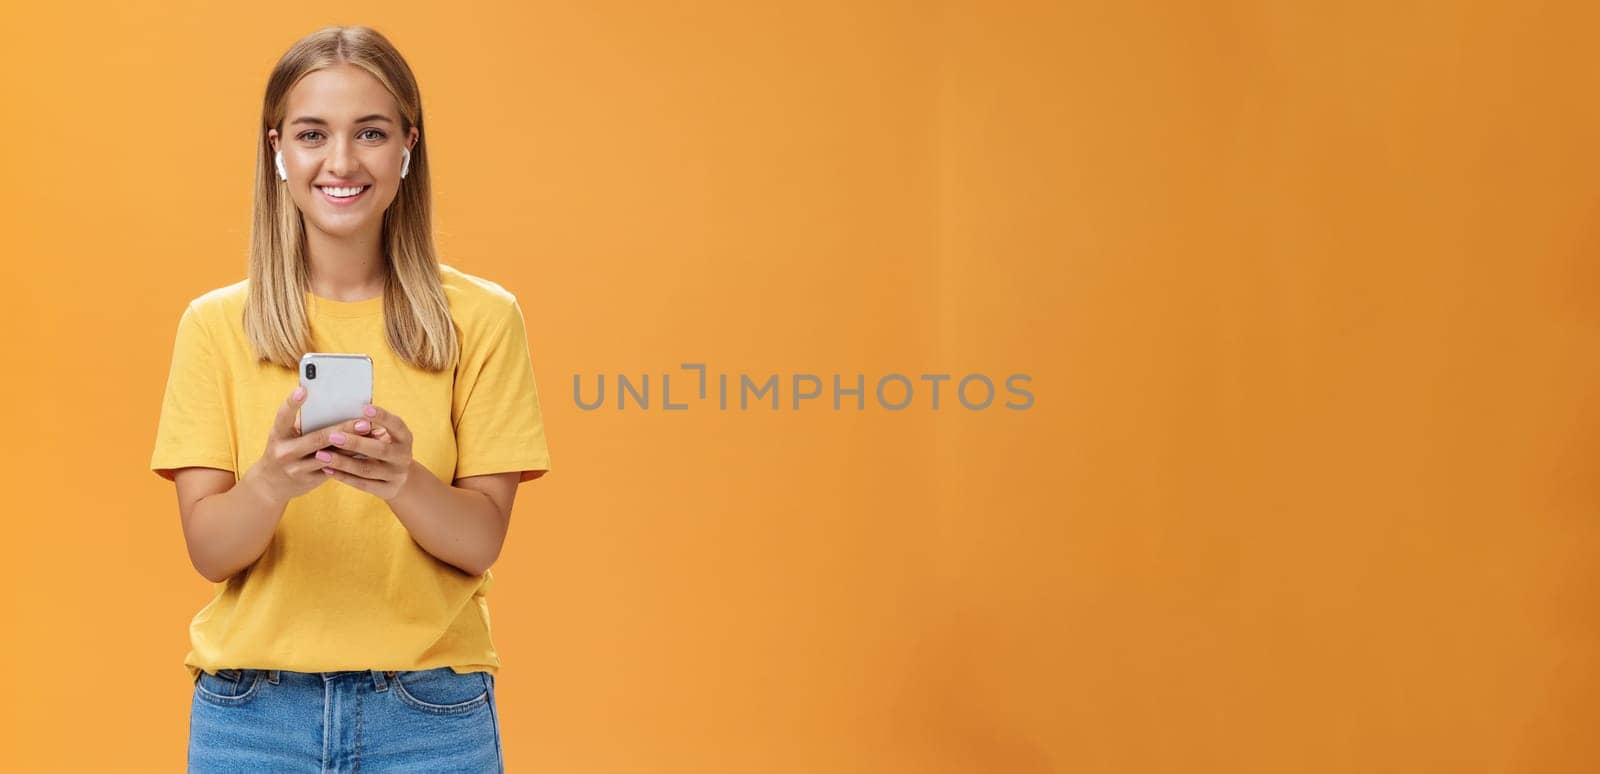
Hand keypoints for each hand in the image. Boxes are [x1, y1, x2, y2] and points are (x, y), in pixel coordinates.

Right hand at [244, 385, 376, 505]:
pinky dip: (351, 459)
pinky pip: (334, 469)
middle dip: (343, 430)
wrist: (272, 484)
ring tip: (371, 436)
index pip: (283, 416)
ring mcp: (297, 469)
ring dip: (353, 446)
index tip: (304, 390)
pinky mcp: (310, 480)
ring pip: (330, 456)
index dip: (292, 403)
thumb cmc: (286, 449)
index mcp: (278, 434)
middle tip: (364, 422)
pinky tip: (368, 451)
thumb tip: (339, 405)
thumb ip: (306, 423)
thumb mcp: (286, 435)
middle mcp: (285, 452)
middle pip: (317, 439)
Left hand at [318, 403, 415, 500]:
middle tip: (332, 436)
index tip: (364, 407)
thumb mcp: (385, 436)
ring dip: (342, 462)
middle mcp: (403, 456)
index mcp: (405, 437)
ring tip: (320, 455)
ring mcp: (396, 475)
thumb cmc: (384, 447)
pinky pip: (362, 484)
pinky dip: (343, 476)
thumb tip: (344, 406)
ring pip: (367, 469)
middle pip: (379, 449)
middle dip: (355, 443)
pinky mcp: (387, 490)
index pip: (396, 425)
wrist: (400, 478)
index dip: (382, 416)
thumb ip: (370, 426)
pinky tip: (327, 469)